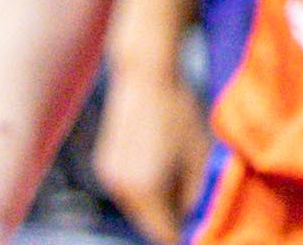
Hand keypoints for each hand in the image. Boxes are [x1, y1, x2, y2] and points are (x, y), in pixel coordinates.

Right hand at [90, 61, 208, 236]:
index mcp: (146, 189)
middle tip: (190, 206)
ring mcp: (109, 176)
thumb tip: (190, 213)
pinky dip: (142, 187)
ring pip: (136, 206)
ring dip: (155, 202)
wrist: (144, 75)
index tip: (194, 231)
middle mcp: (122, 188)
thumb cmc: (177, 109)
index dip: (180, 234)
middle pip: (147, 222)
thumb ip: (194, 190)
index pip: (163, 232)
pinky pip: (126, 188)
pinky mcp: (103, 163)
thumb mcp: (199, 152)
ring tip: (177, 179)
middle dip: (168, 218)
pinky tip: (159, 165)